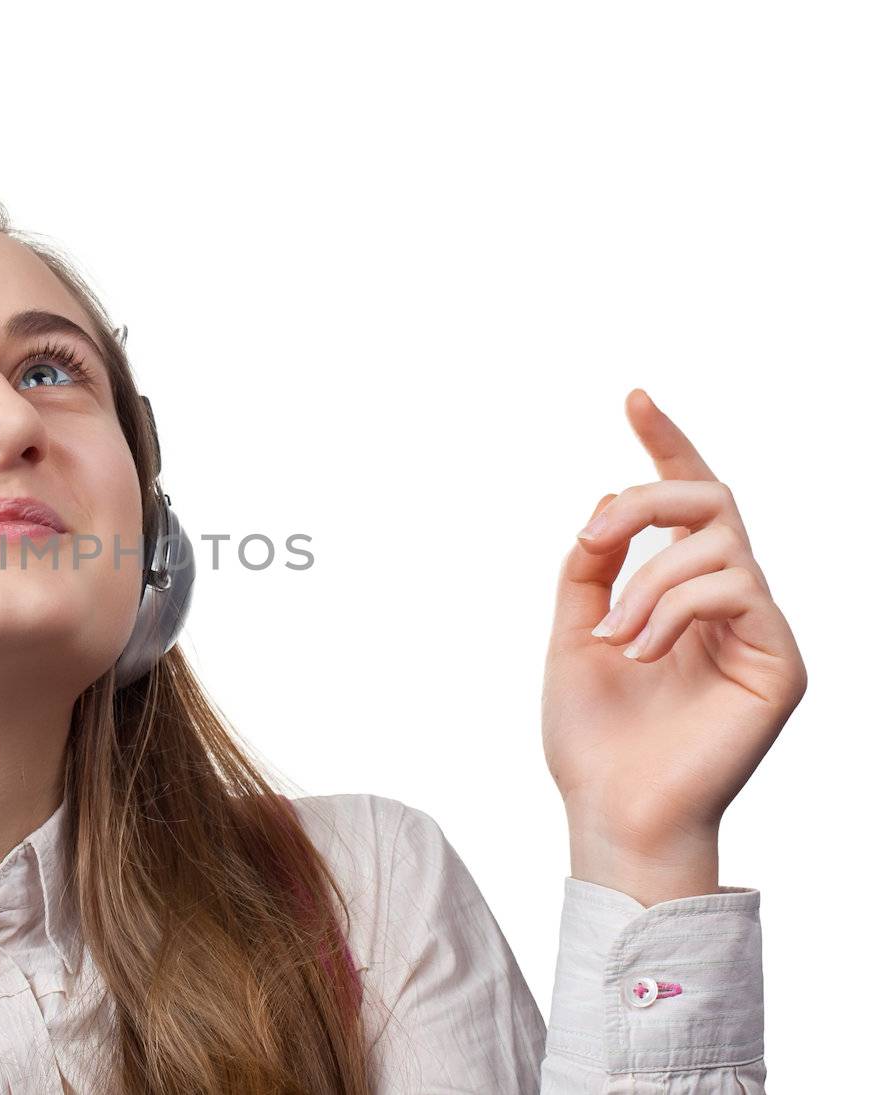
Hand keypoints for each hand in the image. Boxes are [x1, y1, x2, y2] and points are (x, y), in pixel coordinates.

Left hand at [543, 390, 806, 904]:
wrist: (611, 810)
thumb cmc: (592, 736)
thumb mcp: (572, 631)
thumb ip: (591, 566)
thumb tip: (607, 505)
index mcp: (678, 593)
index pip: (685, 502)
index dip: (665, 446)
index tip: (634, 397)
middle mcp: (726, 603)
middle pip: (710, 501)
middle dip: (646, 500)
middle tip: (597, 534)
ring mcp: (758, 630)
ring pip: (718, 542)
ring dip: (647, 580)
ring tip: (613, 638)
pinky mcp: (780, 661)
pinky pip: (735, 588)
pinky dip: (673, 608)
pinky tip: (641, 652)